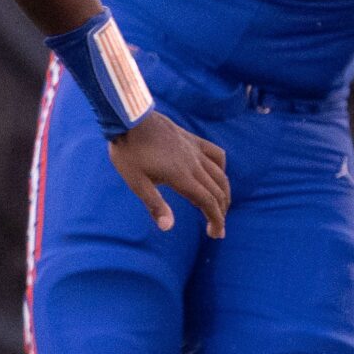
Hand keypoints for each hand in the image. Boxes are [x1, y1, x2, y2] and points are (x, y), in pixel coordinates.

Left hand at [107, 111, 229, 237]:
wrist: (130, 120)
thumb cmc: (129, 152)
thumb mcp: (136, 182)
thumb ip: (154, 204)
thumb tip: (168, 228)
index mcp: (182, 177)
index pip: (207, 202)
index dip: (216, 220)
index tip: (217, 234)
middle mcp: (194, 164)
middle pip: (217, 191)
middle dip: (220, 212)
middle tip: (217, 228)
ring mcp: (195, 150)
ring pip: (220, 174)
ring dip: (223, 193)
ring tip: (219, 207)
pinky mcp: (192, 140)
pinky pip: (216, 154)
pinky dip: (221, 168)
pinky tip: (216, 174)